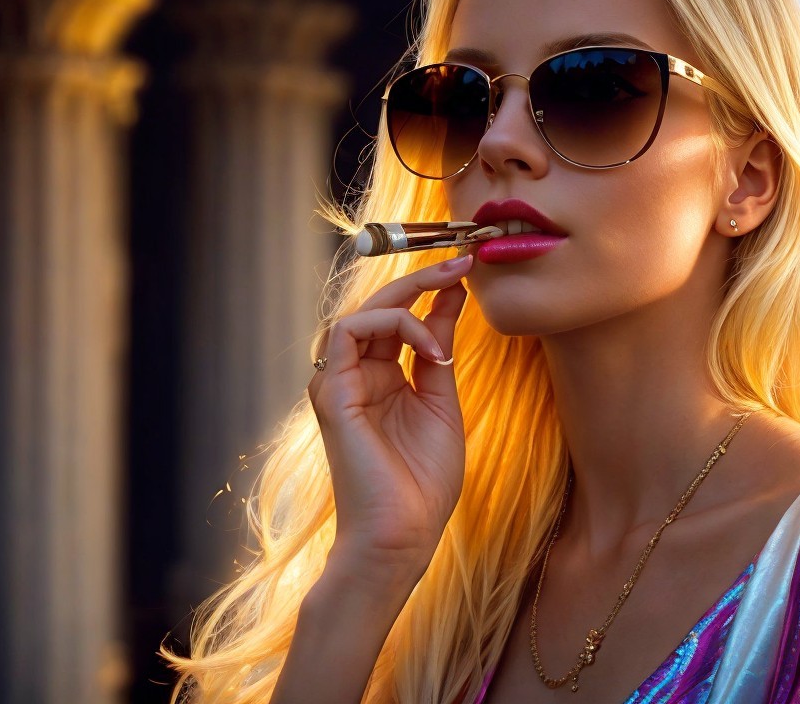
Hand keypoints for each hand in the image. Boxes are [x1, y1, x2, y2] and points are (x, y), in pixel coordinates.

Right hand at [307, 253, 471, 585]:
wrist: (404, 536)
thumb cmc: (423, 482)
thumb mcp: (442, 401)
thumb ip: (437, 350)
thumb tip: (450, 300)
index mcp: (380, 378)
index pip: (398, 317)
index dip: (430, 289)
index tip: (468, 270)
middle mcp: (354, 376)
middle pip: (378, 306)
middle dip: (421, 278)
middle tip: (462, 263)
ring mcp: (338, 383)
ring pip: (360, 311)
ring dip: (408, 297)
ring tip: (448, 303)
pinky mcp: (332, 393)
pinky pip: (349, 332)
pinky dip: (393, 325)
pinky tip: (430, 349)